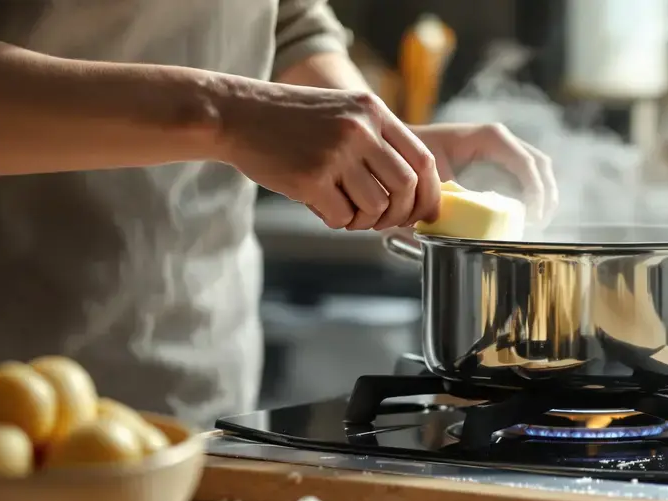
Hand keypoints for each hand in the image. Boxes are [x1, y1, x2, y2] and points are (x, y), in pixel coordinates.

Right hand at [219, 82, 440, 229]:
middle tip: (380, 220)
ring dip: (363, 220)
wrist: (238, 114)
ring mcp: (336, 153)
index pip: (423, 159)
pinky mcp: (311, 178)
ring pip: (376, 207)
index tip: (425, 213)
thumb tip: (413, 189)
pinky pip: (342, 217)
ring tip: (344, 209)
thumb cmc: (290, 120)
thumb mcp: (343, 113)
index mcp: (372, 112)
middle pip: (406, 188)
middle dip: (399, 214)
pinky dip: (336, 220)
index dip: (430, 194)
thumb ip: (377, 141)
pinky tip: (320, 205)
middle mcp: (360, 129)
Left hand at [411, 123, 558, 223]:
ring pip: (537, 169)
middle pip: (539, 164)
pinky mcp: (499, 160)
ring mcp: (502, 148)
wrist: (402, 149)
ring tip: (536, 222)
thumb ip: (458, 199)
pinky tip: (526, 214)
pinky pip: (525, 174)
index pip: (525, 162)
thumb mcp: (435, 180)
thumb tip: (478, 225)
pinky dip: (531, 193)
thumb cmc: (416, 160)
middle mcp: (500, 139)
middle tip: (539, 223)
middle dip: (545, 194)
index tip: (533, 216)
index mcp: (489, 137)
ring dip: (542, 194)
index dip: (535, 190)